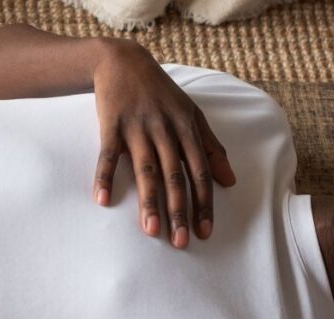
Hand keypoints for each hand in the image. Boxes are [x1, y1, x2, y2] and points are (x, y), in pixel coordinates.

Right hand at [92, 40, 236, 248]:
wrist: (122, 61)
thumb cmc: (161, 93)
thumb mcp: (192, 114)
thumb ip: (212, 147)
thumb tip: (230, 181)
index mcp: (186, 129)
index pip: (199, 172)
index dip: (203, 203)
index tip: (205, 231)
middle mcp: (164, 130)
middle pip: (175, 177)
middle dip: (179, 210)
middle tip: (180, 242)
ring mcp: (137, 128)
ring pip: (146, 170)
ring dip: (149, 202)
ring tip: (151, 231)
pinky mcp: (111, 125)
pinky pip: (108, 155)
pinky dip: (105, 177)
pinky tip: (103, 201)